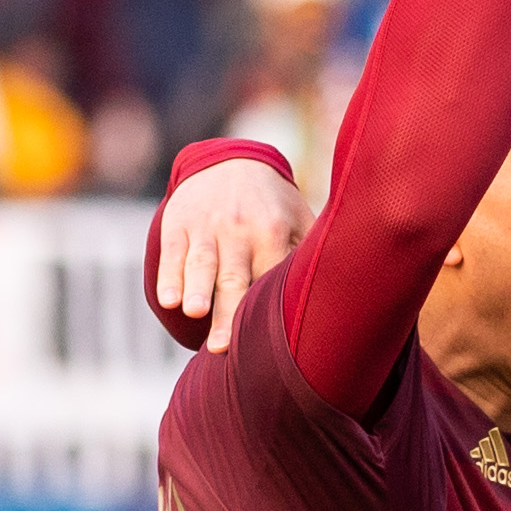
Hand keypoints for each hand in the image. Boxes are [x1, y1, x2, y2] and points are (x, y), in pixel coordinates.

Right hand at [158, 151, 306, 351]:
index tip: (266, 346)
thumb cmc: (273, 208)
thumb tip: (342, 298)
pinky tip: (168, 301)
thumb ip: (313, 255)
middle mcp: (240, 230)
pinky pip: (172, 254)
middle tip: (222, 347)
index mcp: (274, 233)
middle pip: (234, 278)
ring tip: (194, 312)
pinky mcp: (178, 224)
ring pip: (202, 263)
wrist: (229, 163)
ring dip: (196, 288)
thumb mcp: (300, 220)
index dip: (267, 311)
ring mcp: (206, 227)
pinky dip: (169, 277)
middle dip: (228, 312)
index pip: (271, 279)